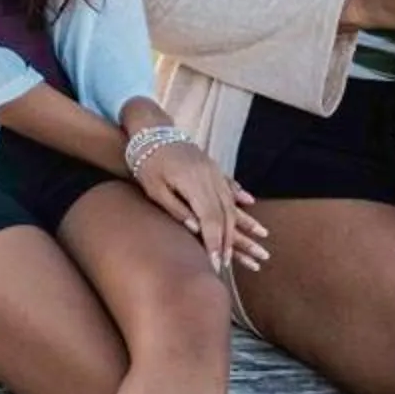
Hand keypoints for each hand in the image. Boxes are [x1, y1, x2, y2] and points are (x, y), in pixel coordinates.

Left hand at [135, 140, 268, 274]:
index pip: (210, 220)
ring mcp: (212, 170)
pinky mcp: (211, 165)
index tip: (216, 264)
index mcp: (194, 182)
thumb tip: (196, 230)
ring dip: (236, 225)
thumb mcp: (155, 189)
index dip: (215, 243)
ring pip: (230, 202)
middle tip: (225, 263)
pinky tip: (248, 203)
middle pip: (224, 214)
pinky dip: (239, 196)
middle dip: (228, 241)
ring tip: (238, 245)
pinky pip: (229, 184)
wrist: (150, 129)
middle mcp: (209, 176)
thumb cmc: (146, 161)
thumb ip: (176, 209)